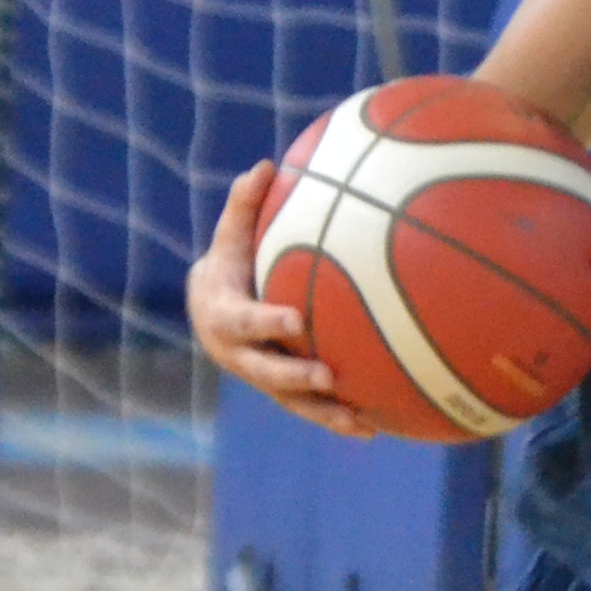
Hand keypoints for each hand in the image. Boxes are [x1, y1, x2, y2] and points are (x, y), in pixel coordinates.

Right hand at [185, 158, 372, 437]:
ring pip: (291, 402)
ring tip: (362, 423)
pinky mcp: (282, 393)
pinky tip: (379, 425)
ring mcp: (260, 379)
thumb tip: (265, 165)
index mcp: (222, 317)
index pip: (243, 322)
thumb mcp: (229, 236)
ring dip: (324, 414)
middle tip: (326, 376)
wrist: (211, 312)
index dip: (266, 323)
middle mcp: (239, 355)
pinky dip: (340, 418)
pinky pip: (311, 408)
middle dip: (294, 378)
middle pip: (265, 373)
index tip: (293, 320)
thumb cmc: (230, 264)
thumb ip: (243, 205)